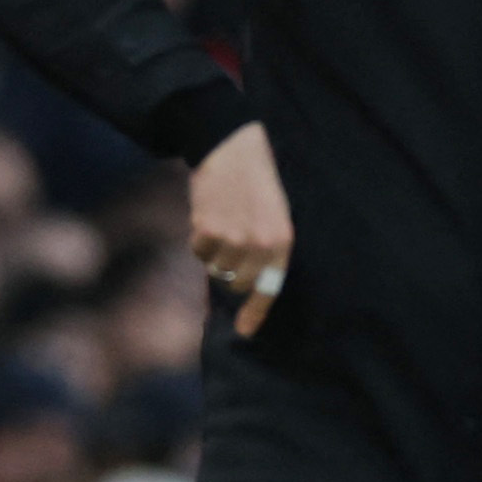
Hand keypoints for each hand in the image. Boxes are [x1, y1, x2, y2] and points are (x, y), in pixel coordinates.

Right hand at [189, 123, 292, 335]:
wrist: (232, 149)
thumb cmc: (256, 185)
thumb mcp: (273, 215)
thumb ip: (265, 249)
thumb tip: (244, 286)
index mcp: (283, 240)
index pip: (270, 286)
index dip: (256, 311)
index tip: (246, 332)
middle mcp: (260, 244)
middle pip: (237, 283)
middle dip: (232, 272)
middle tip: (233, 245)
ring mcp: (233, 239)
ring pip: (216, 269)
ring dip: (215, 254)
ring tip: (224, 225)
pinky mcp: (207, 231)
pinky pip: (198, 252)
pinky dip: (199, 239)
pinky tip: (209, 217)